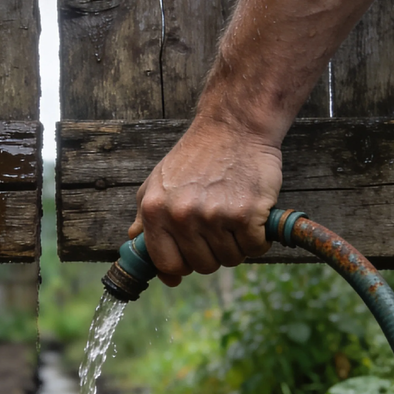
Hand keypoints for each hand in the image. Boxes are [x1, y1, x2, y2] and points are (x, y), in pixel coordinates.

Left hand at [129, 118, 282, 286]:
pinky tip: (253, 218)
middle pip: (202, 266)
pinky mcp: (245, 214)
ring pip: (230, 259)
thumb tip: (135, 247)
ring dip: (237, 245)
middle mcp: (181, 216)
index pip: (167, 264)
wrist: (234, 127)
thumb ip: (144, 217)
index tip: (193, 255)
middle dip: (213, 252)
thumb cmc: (196, 156)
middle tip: (219, 226)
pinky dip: (259, 239)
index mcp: (155, 211)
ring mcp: (213, 216)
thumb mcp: (158, 182)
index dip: (183, 265)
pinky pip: (255, 248)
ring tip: (234, 216)